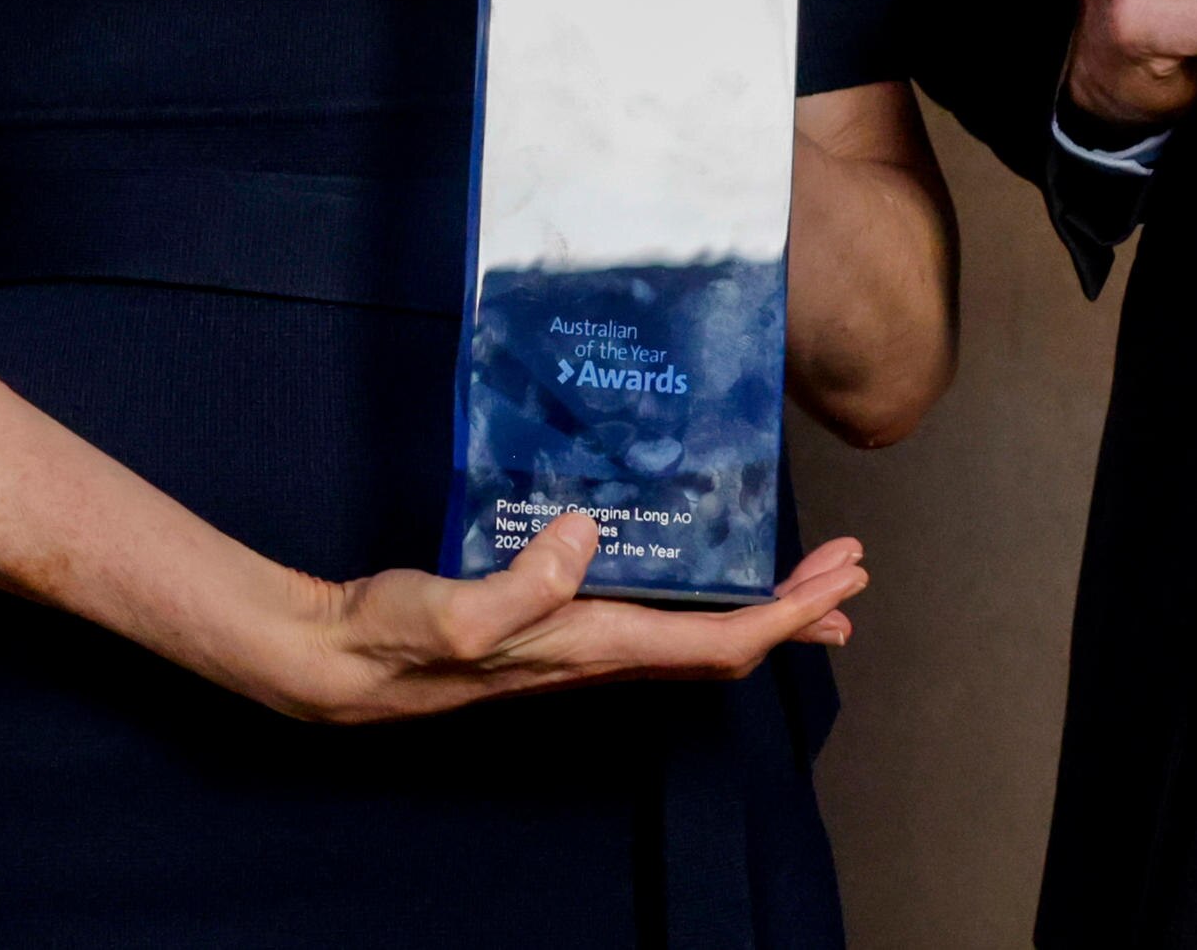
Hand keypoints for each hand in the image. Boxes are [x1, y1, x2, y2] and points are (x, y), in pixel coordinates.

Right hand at [249, 514, 866, 724]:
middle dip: (794, 614)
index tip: (836, 584)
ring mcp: (580, 642)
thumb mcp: (455, 610)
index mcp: (591, 647)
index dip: (783, 617)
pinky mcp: (556, 623)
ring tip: (805, 583)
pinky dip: (703, 595)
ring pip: (697, 635)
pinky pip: (656, 616)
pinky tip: (698, 568)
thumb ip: (523, 582)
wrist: (345, 662)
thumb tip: (587, 534)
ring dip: (759, 609)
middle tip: (851, 577)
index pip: (715, 643)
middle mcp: (599, 651)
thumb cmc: (395, 638)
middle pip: (725, 646)